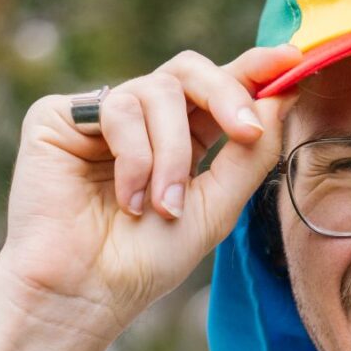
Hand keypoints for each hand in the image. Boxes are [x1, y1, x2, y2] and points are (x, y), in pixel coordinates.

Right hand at [0, 45, 299, 350]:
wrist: (86, 290)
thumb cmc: (145, 261)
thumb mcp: (215, 208)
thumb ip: (249, 155)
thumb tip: (283, 97)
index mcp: (181, 141)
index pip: (217, 91)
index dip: (252, 70)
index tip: (290, 59)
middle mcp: (141, 121)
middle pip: (190, 70)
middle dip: (227, 96)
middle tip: (245, 132)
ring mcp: (100, 115)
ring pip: (159, 91)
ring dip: (172, 156)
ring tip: (163, 207)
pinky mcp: (60, 116)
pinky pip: (117, 107)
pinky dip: (135, 158)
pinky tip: (128, 200)